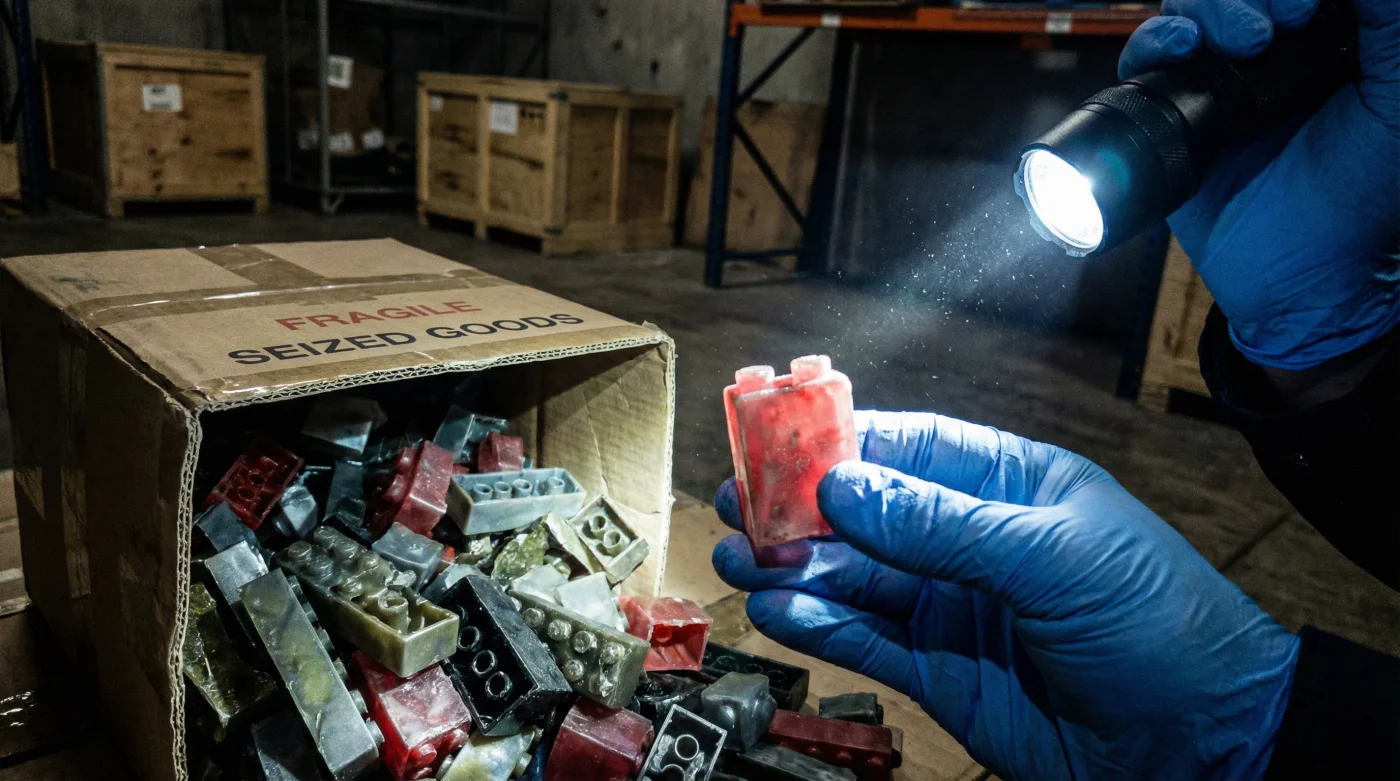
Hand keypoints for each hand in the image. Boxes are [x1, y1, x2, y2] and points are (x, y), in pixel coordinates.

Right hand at [712, 411, 1298, 779]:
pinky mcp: (940, 671)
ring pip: (856, 578)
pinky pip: (866, 640)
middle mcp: (972, 541)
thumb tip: (845, 486)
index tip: (776, 436)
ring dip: (794, 567)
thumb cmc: (1155, 624)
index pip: (911, 446)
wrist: (1202, 742)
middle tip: (738, 503)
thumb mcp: (1053, 557)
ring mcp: (952, 607)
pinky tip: (777, 608)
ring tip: (737, 559)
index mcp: (1011, 486)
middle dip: (802, 508)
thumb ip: (942, 525)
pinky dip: (818, 625)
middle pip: (868, 513)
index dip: (843, 440)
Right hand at [1119, 0, 1399, 369]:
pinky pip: (1144, 59)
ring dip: (1208, 10)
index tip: (1307, 12)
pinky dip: (1153, 40)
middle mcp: (1271, 54)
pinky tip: (1177, 49)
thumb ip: (1386, 25)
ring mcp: (1216, 81)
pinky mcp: (1170, 114)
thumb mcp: (1393, 99)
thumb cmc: (1361, 194)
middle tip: (1279, 26)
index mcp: (1328, 42)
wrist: (1298, 271)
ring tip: (1238, 44)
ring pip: (1190, 11)